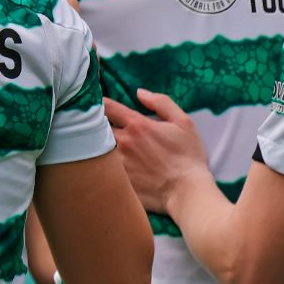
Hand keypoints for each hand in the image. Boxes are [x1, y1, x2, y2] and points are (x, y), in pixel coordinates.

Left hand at [105, 88, 209, 215]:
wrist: (187, 190)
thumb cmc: (188, 156)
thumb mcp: (184, 122)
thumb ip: (161, 103)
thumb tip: (140, 92)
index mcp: (137, 125)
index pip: (107, 107)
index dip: (98, 102)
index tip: (97, 104)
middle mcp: (122, 143)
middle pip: (96, 128)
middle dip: (96, 125)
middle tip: (96, 126)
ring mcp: (116, 164)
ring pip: (95, 150)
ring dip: (96, 146)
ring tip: (98, 148)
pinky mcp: (115, 182)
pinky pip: (99, 171)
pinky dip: (100, 167)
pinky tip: (105, 169)